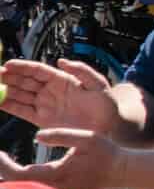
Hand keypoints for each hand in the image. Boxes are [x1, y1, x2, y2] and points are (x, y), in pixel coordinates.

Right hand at [0, 58, 119, 132]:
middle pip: (24, 80)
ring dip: (3, 90)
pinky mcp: (41, 118)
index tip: (7, 65)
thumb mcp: (98, 85)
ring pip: (19, 94)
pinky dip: (7, 106)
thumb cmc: (107, 105)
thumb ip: (82, 71)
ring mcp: (44, 104)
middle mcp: (49, 90)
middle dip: (7, 77)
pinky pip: (21, 110)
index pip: (37, 70)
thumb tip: (61, 61)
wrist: (108, 128)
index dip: (22, 67)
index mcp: (61, 79)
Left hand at [0, 126, 128, 188]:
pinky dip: (25, 186)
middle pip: (18, 187)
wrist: (124, 171)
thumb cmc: (107, 152)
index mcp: (59, 174)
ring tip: (4, 164)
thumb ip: (60, 135)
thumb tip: (37, 135)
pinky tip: (18, 176)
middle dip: (4, 173)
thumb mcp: (86, 137)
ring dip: (13, 180)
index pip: (21, 175)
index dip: (4, 166)